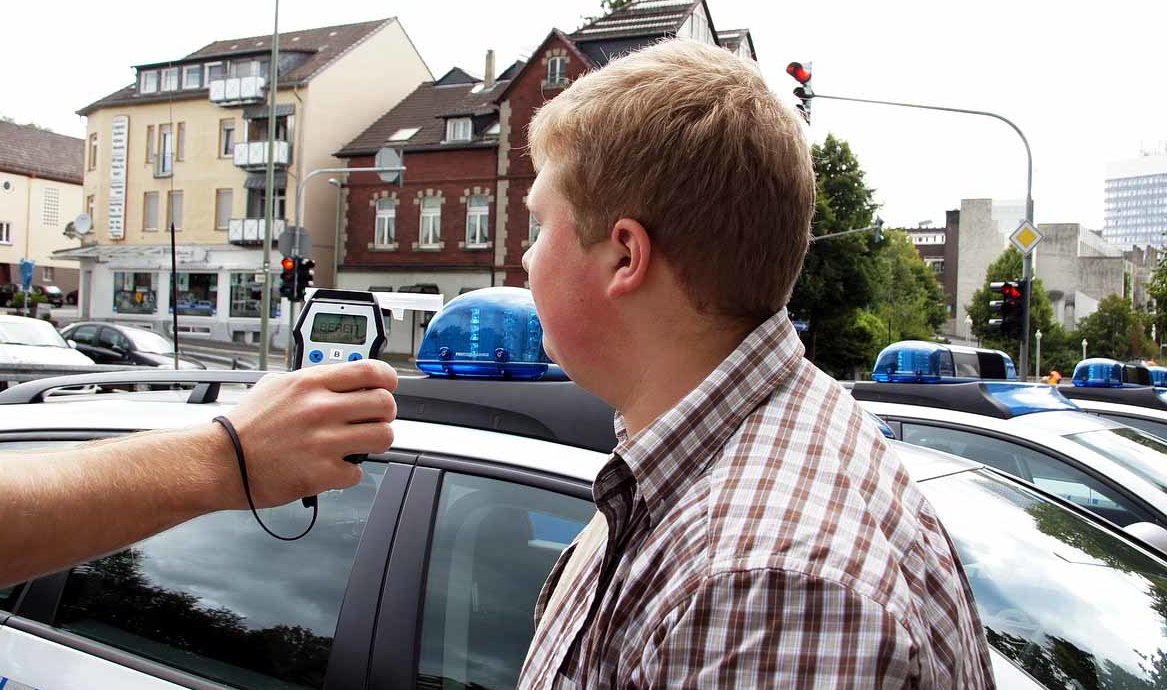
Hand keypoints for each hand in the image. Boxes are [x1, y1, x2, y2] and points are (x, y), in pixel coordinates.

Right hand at [216, 359, 397, 508]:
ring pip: (383, 437)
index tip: (388, 387)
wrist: (219, 462)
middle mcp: (320, 409)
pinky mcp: (321, 473)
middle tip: (372, 420)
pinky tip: (332, 468)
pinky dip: (348, 473)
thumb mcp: (275, 385)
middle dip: (384, 414)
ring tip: (358, 445)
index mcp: (311, 383)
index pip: (372, 371)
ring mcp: (323, 442)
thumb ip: (311, 380)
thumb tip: (339, 378)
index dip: (388, 379)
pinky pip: (358, 472)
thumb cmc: (244, 427)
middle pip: (385, 404)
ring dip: (375, 442)